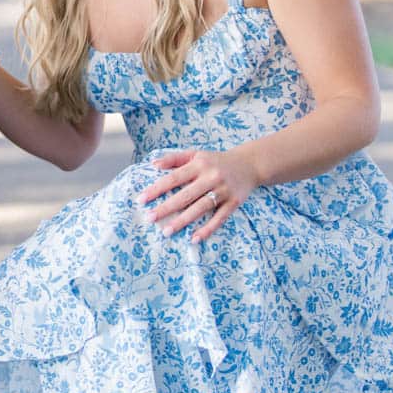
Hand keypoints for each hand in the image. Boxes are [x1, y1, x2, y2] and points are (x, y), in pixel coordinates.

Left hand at [139, 148, 258, 241]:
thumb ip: (174, 158)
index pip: (174, 178)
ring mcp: (223, 191)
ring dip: (183, 221)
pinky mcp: (234, 202)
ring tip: (166, 231)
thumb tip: (153, 165)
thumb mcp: (196, 154)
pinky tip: (194, 238)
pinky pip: (220, 218)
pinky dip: (208, 229)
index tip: (141, 199)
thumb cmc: (216, 160)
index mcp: (199, 164)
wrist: (250, 164)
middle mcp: (211, 177)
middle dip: (166, 208)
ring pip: (201, 208)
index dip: (157, 189)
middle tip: (149, 218)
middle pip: (185, 195)